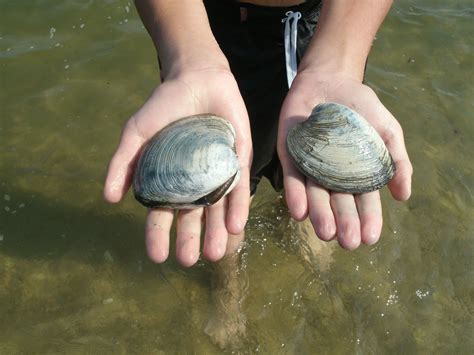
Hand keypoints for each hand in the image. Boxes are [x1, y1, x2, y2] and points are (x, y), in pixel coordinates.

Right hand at [104, 69, 251, 265]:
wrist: (196, 78)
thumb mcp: (136, 132)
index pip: (162, 214)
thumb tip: (109, 198)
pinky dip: (237, 207)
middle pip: (191, 217)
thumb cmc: (163, 106)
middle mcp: (193, 183)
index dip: (158, 235)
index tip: (157, 257)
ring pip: (216, 209)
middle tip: (187, 261)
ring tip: (215, 254)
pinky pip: (238, 188)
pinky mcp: (238, 161)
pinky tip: (236, 226)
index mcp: (168, 180)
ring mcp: (216, 174)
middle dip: (189, 240)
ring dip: (216, 233)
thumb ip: (123, 162)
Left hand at [277, 71, 411, 248]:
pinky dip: (296, 195)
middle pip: (339, 204)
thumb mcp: (386, 131)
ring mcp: (311, 167)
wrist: (331, 79)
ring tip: (326, 233)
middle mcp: (333, 177)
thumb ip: (397, 160)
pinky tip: (299, 212)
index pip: (364, 202)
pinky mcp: (291, 156)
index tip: (370, 237)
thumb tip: (404, 196)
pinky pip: (293, 178)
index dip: (368, 219)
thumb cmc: (361, 107)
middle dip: (344, 223)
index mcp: (357, 175)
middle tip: (347, 242)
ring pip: (316, 195)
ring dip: (320, 215)